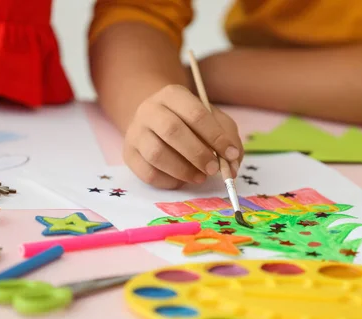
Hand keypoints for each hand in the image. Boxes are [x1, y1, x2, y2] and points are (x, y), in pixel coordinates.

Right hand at [123, 84, 242, 188]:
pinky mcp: (129, 154)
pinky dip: (169, 181)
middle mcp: (150, 109)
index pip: (196, 114)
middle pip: (172, 131)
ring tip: (200, 177)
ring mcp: (135, 132)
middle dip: (198, 153)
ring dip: (183, 170)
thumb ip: (227, 139)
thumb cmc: (189, 121)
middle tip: (214, 169)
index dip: (216, 136)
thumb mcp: (212, 120)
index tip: (230, 154)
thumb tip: (232, 166)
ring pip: (157, 154)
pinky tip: (181, 180)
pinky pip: (147, 173)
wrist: (155, 121)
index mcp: (173, 94)